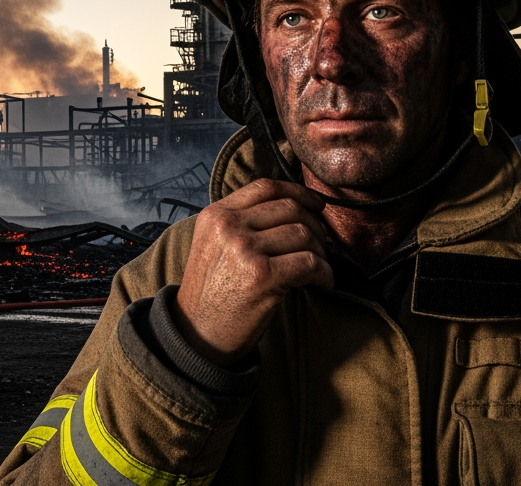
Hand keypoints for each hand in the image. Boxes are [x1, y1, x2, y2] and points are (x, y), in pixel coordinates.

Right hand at [174, 179, 331, 365]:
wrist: (197, 333)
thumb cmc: (212, 292)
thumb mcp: (214, 245)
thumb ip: (241, 222)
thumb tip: (294, 208)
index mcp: (216, 215)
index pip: (266, 187)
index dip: (299, 192)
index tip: (316, 204)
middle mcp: (228, 227)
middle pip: (290, 209)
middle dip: (315, 226)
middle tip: (321, 246)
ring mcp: (244, 250)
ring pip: (303, 234)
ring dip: (320, 253)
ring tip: (318, 269)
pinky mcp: (262, 276)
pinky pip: (310, 262)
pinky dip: (324, 273)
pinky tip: (322, 282)